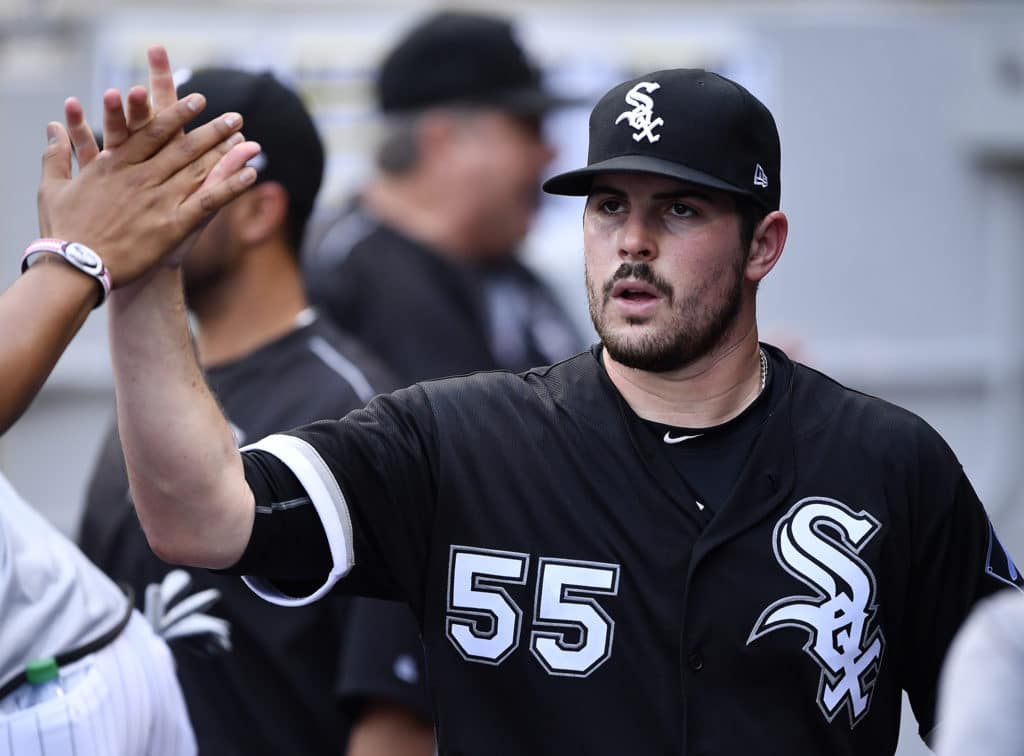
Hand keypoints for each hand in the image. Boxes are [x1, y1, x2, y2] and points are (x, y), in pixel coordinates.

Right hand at [39, 61, 260, 286]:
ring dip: (226, 153)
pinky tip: (251, 173)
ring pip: (199, 169)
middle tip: (235, 117)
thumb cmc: (62, 230)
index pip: (153, 131)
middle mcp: (141, 177)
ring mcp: (159, 199)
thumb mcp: (52, 187)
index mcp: (115, 164)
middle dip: (212, 131)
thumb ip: (56, 154)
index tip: (198, 99)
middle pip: (183, 147)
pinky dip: (232, 185)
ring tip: (248, 139)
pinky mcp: (172, 225)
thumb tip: (53, 127)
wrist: (75, 266)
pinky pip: (209, 200)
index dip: (178, 113)